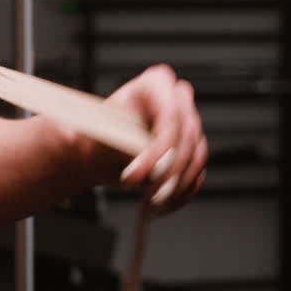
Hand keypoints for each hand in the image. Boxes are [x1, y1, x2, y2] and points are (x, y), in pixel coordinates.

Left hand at [87, 65, 207, 214]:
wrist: (100, 153)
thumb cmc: (96, 135)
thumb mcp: (94, 131)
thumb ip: (109, 139)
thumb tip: (112, 151)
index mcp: (154, 85)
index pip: (170, 116)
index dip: (158, 148)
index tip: (135, 174)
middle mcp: (177, 102)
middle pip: (188, 137)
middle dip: (168, 171)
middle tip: (147, 194)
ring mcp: (188, 127)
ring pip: (196, 158)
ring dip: (175, 187)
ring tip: (150, 202)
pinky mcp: (192, 152)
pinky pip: (196, 175)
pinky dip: (181, 194)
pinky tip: (160, 205)